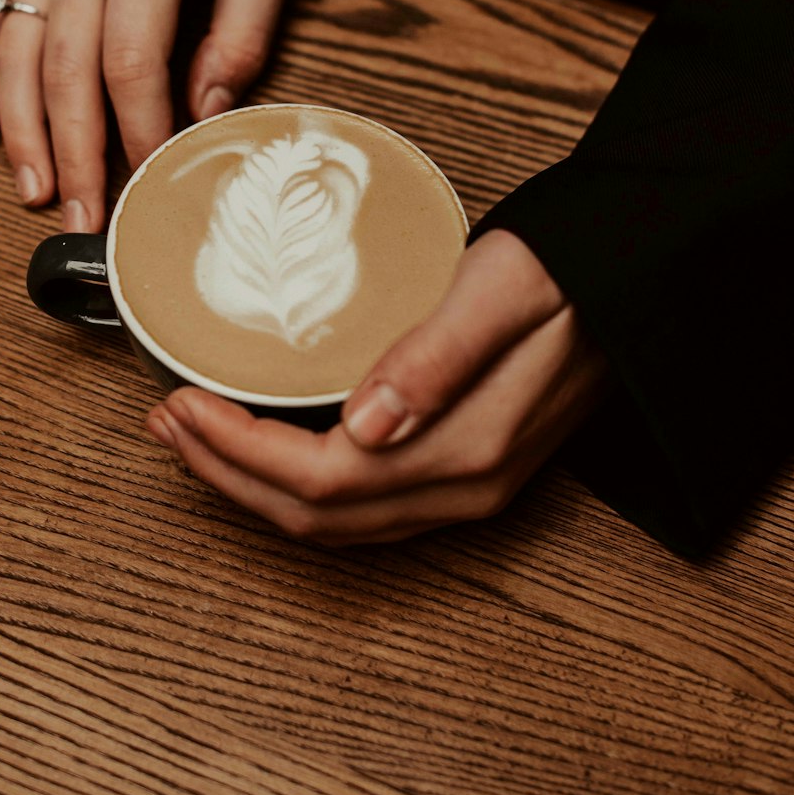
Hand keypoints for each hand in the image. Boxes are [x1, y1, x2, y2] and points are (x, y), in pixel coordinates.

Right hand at [0, 0, 290, 229]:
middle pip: (65, 68)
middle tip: (89, 221)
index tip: (149, 184)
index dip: (138, 131)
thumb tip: (206, 111)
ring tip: (40, 195)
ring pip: (14, 54)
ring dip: (23, 133)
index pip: (133, 59)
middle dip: (78, 153)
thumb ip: (244, 29)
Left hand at [146, 229, 609, 543]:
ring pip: (336, 523)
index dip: (239, 451)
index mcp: (464, 450)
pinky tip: (269, 446)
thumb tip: (365, 424)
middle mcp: (463, 488)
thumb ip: (436, 357)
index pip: (322, 480)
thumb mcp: (500, 290)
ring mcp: (467, 490)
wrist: (630, 283)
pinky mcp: (467, 471)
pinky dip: (298, 487)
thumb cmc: (565, 271)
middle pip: (316, 517)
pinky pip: (362, 508)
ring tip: (194, 436)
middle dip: (226, 475)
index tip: (182, 403)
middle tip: (163, 422)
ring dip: (253, 486)